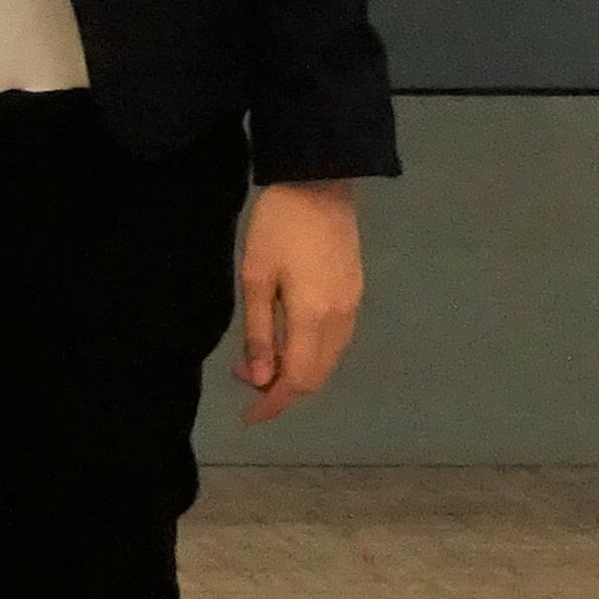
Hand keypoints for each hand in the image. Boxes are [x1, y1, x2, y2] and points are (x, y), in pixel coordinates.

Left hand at [236, 179, 363, 421]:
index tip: (248, 418)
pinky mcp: (355, 292)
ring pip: (327, 361)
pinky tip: (287, 339)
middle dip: (280, 388)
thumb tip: (259, 380)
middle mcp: (341, 320)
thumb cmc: (277, 225)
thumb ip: (260, 333)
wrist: (320, 181)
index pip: (298, 381)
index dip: (273, 405)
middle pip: (316, 376)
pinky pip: (335, 341)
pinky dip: (311, 353)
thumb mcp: (255, 278)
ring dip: (296, 370)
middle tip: (243, 375)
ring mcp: (353, 306)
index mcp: (314, 318)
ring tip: (259, 358)